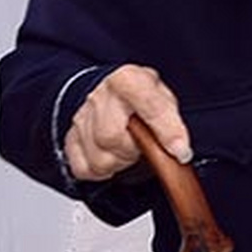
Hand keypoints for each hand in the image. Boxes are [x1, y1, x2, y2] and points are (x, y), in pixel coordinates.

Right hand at [64, 64, 190, 181]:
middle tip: (142, 146)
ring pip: (99, 159)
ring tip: (128, 150)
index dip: (167, 132)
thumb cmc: (142, 97)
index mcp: (128, 80)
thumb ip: (172, 120)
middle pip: (111, 137)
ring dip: (119, 162)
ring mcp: (81, 117)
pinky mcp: (70, 138)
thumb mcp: (164, 97)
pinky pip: (84, 170)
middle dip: (133, 150)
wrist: (111, 92)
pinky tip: (112, 157)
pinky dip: (101, 171)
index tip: (181, 152)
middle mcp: (99, 96)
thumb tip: (179, 151)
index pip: (148, 106)